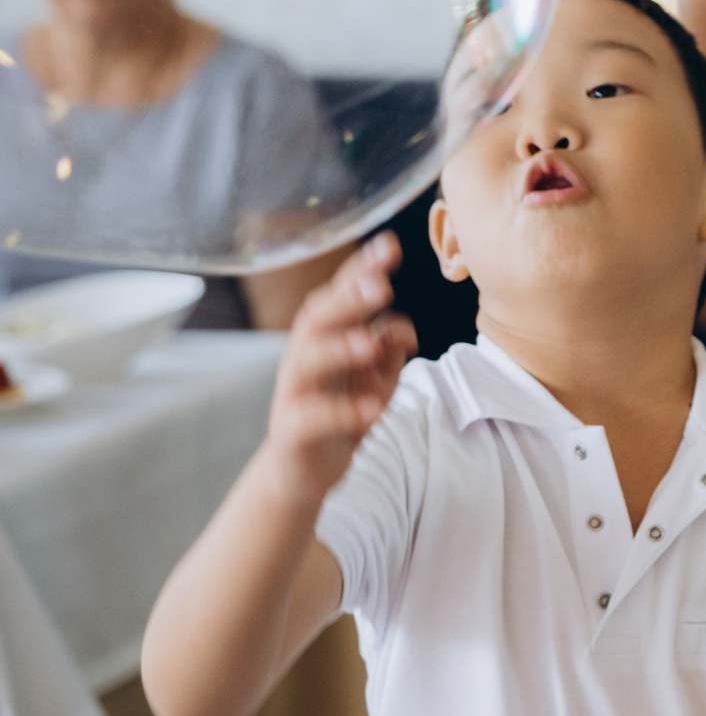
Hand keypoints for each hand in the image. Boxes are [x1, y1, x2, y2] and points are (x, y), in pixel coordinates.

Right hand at [263, 233, 414, 495]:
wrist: (306, 469)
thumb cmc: (344, 409)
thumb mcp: (376, 374)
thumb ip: (389, 345)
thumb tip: (402, 327)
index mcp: (325, 336)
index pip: (341, 294)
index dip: (361, 269)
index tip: (391, 246)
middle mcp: (304, 356)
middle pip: (316, 318)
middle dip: (347, 300)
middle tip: (380, 288)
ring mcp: (294, 392)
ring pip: (306, 362)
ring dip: (339, 349)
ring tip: (369, 345)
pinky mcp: (293, 431)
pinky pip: (312, 417)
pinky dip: (341, 412)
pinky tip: (370, 410)